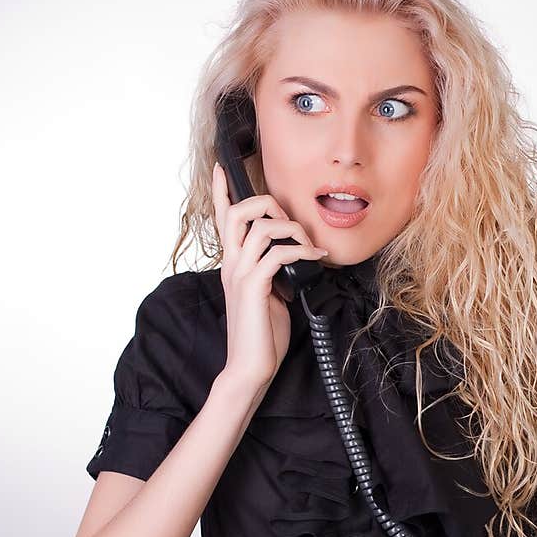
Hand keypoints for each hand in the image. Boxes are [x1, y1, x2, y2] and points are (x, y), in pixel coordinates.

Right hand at [211, 162, 328, 394]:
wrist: (250, 366)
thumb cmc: (262, 334)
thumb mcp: (269, 294)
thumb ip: (273, 272)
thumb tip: (293, 258)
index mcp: (233, 264)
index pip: (222, 220)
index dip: (222, 192)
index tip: (223, 169)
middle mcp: (232, 264)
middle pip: (238, 212)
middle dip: (267, 204)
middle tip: (290, 222)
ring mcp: (240, 275)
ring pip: (259, 227)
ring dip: (291, 229)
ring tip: (309, 246)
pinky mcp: (254, 288)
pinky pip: (277, 254)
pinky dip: (300, 252)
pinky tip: (315, 260)